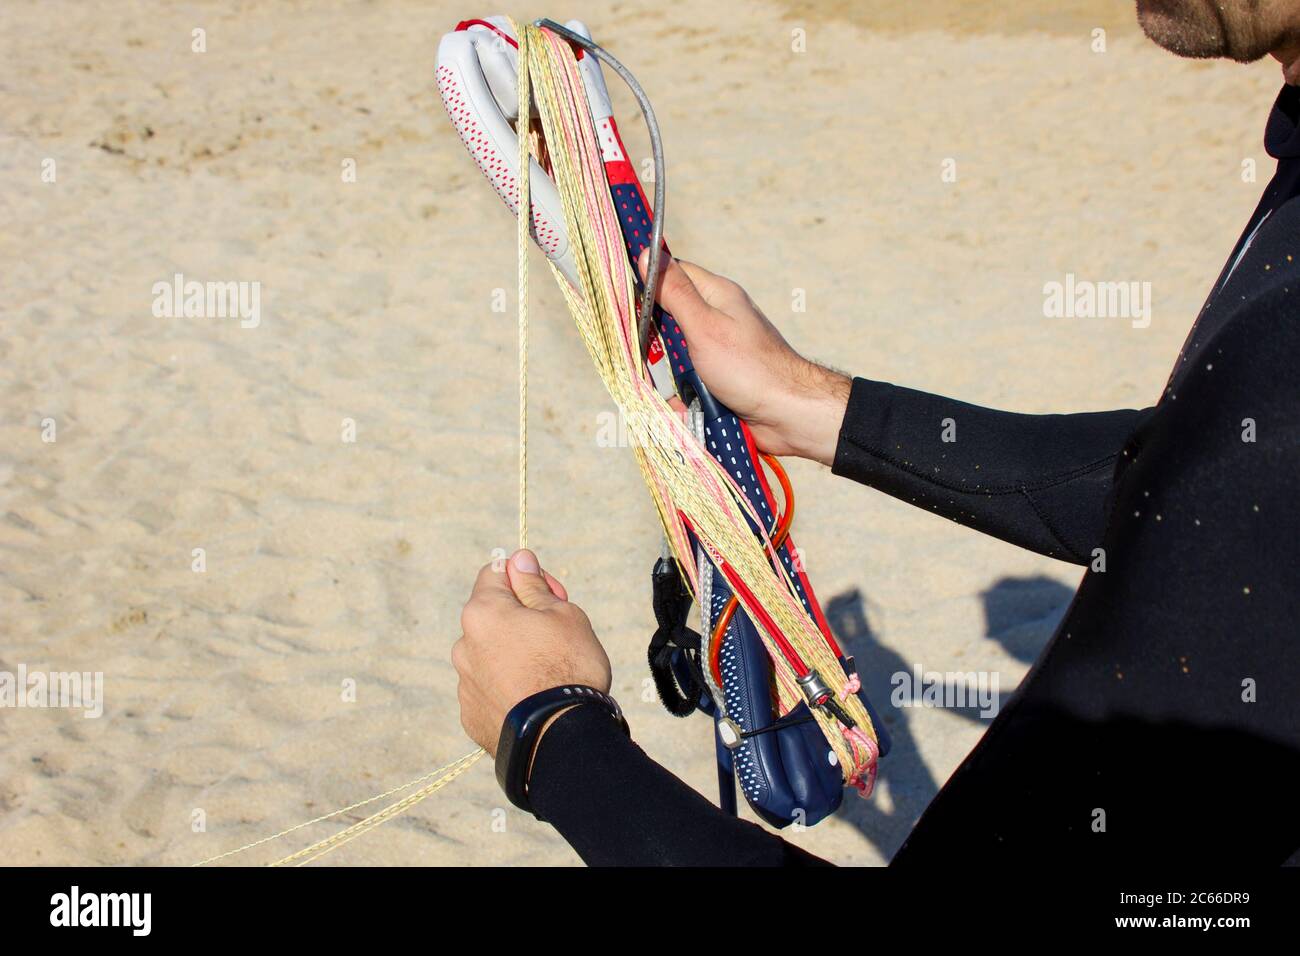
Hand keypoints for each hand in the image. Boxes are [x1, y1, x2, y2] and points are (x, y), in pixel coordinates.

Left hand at [453, 549, 611, 755]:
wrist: (560, 740)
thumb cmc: (567, 668)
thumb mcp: (563, 614)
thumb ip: (534, 585)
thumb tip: (519, 558)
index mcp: (483, 613)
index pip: (496, 573)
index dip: (527, 578)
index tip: (552, 595)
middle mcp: (464, 645)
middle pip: (492, 616)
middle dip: (521, 619)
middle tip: (558, 636)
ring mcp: (465, 683)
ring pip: (490, 654)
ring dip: (513, 654)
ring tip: (548, 676)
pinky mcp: (470, 716)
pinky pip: (490, 689)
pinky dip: (508, 687)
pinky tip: (534, 699)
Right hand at [639, 249, 850, 464]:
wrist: (789, 414)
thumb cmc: (749, 367)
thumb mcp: (704, 326)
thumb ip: (674, 292)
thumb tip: (648, 254)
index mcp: (716, 295)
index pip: (672, 274)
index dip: (648, 285)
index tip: (627, 303)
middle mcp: (717, 318)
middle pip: (669, 318)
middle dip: (655, 340)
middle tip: (651, 356)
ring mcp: (718, 350)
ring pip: (675, 356)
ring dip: (669, 376)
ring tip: (674, 388)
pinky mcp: (719, 379)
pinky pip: (688, 385)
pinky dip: (683, 399)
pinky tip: (683, 409)